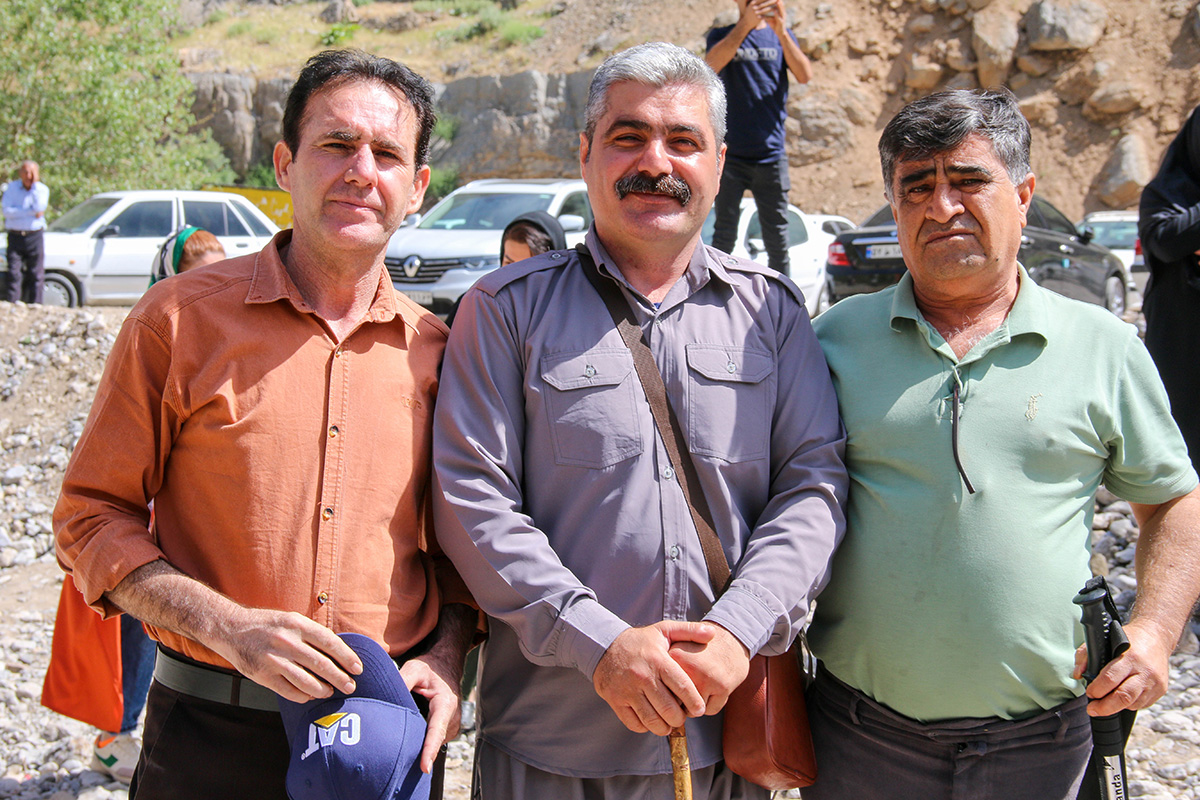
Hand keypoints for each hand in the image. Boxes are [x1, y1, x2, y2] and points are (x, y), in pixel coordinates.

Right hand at [207, 606, 362, 703]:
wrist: (231, 629)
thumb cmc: (267, 625)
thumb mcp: (291, 619)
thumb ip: (312, 634)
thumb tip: (339, 651)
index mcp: (297, 624)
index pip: (330, 642)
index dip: (347, 657)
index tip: (358, 668)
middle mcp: (286, 641)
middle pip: (321, 664)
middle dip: (340, 678)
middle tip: (350, 686)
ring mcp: (274, 660)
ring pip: (306, 681)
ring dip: (323, 690)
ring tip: (330, 692)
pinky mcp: (263, 676)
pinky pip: (289, 691)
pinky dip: (303, 696)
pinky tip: (310, 696)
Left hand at [400, 652, 463, 773]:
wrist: (446, 665)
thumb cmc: (430, 668)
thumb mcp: (415, 668)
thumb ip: (403, 680)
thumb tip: (387, 695)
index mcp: (445, 704)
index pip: (436, 731)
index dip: (429, 750)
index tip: (424, 767)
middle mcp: (452, 718)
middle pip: (432, 741)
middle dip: (417, 751)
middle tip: (397, 757)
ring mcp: (452, 726)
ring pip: (432, 742)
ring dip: (419, 743)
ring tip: (404, 736)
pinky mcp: (448, 730)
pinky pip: (433, 740)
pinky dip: (423, 739)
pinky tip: (413, 732)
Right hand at [593, 622, 711, 734]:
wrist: (603, 646)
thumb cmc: (641, 641)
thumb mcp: (664, 630)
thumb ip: (689, 631)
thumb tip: (713, 633)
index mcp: (658, 660)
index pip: (683, 688)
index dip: (695, 703)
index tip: (699, 709)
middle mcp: (642, 676)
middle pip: (669, 710)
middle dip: (680, 718)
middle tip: (683, 716)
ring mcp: (627, 690)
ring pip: (652, 721)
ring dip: (665, 727)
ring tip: (669, 722)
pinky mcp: (615, 700)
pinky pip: (635, 724)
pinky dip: (646, 727)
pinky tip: (651, 719)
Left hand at [668, 622, 750, 714]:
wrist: (731, 638)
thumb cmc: (699, 649)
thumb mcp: (677, 650)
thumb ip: (663, 672)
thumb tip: (659, 704)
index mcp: (674, 656)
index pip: (661, 689)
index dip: (667, 689)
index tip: (675, 680)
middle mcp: (689, 667)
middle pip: (676, 702)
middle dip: (681, 699)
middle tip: (692, 682)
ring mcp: (706, 678)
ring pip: (692, 709)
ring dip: (697, 704)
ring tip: (704, 683)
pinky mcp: (722, 687)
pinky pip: (709, 710)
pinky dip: (712, 704)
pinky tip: (715, 688)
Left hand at [753, 0, 785, 29]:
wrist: (779, 33)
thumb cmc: (774, 25)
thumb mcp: (770, 18)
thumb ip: (767, 14)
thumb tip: (760, 11)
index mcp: (780, 12)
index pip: (778, 4)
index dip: (775, 0)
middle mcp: (782, 13)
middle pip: (781, 5)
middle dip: (778, 1)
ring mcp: (783, 18)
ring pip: (781, 10)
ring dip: (779, 6)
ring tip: (777, 1)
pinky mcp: (781, 23)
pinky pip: (779, 18)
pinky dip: (777, 14)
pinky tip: (775, 11)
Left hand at [1072, 619, 1174, 715]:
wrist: (1156, 637)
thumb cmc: (1128, 640)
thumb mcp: (1103, 640)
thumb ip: (1085, 656)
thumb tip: (1077, 675)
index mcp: (1129, 657)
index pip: (1110, 678)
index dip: (1097, 689)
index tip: (1089, 693)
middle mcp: (1144, 671)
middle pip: (1124, 697)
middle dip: (1105, 707)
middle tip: (1092, 709)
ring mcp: (1155, 682)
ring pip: (1133, 703)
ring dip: (1117, 707)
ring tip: (1105, 702)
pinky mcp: (1161, 689)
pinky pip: (1142, 704)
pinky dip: (1129, 704)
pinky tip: (1122, 697)